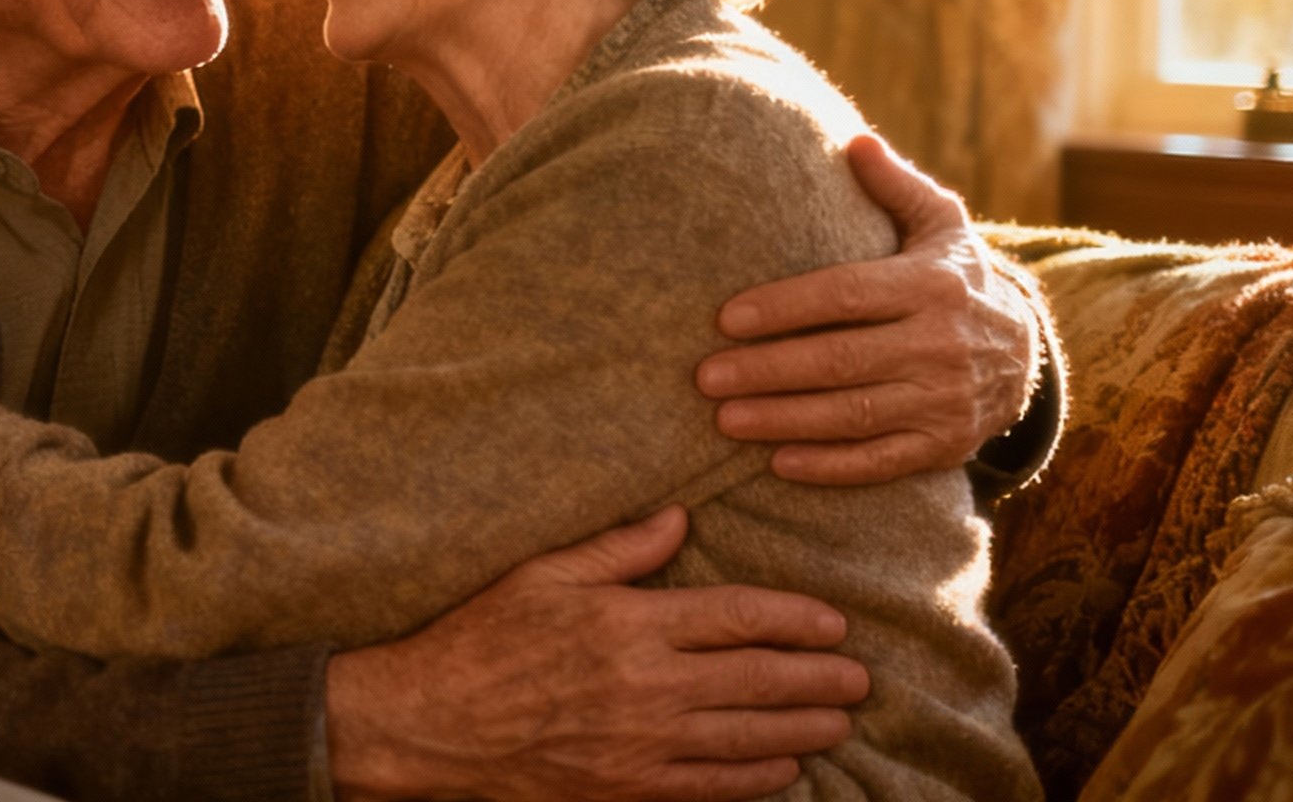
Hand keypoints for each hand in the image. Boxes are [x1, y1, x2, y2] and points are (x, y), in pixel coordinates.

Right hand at [324, 506, 865, 801]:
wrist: (434, 723)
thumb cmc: (482, 638)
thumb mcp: (543, 574)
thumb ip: (617, 548)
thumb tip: (678, 518)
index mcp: (629, 622)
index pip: (737, 616)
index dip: (795, 618)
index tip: (832, 621)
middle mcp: (647, 685)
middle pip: (759, 679)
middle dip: (819, 677)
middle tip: (858, 676)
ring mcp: (642, 744)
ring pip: (749, 737)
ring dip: (804, 728)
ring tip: (839, 719)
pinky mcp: (629, 787)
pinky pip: (714, 786)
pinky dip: (760, 778)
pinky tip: (786, 769)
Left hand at [695, 133, 1038, 485]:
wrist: (1027, 355)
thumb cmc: (955, 278)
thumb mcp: (940, 224)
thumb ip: (895, 185)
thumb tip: (852, 139)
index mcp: (931, 286)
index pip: (845, 295)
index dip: (784, 307)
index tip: (725, 318)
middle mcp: (941, 345)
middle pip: (840, 360)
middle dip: (767, 370)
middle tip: (705, 376)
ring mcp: (944, 401)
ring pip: (853, 415)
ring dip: (784, 421)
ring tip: (723, 419)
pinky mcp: (944, 447)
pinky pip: (881, 462)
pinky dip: (829, 466)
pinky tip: (778, 462)